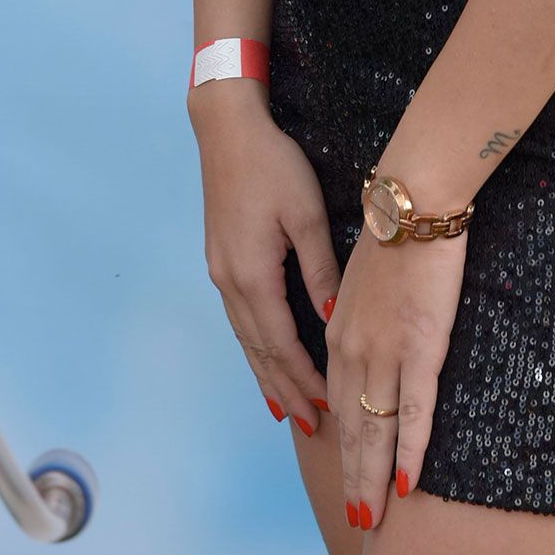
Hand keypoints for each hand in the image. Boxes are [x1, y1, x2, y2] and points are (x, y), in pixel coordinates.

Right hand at [191, 86, 340, 433]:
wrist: (228, 130)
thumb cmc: (273, 165)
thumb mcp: (306, 214)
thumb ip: (320, 270)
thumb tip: (333, 321)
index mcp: (253, 275)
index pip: (281, 344)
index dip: (303, 378)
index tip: (327, 408)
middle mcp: (230, 283)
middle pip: (259, 350)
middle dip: (285, 387)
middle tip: (311, 424)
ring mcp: (221, 272)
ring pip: (246, 337)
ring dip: (267, 372)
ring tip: (288, 406)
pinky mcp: (221, 259)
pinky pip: (240, 318)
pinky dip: (255, 345)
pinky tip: (265, 355)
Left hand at [328, 220, 467, 530]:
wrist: (413, 200)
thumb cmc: (394, 232)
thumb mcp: (363, 280)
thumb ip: (359, 317)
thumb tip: (362, 342)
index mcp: (338, 332)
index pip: (338, 400)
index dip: (343, 441)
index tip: (347, 471)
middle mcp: (353, 349)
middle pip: (352, 427)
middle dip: (354, 475)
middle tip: (358, 517)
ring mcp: (386, 352)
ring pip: (377, 429)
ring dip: (375, 477)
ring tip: (375, 516)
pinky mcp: (420, 347)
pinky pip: (415, 411)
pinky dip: (411, 450)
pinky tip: (409, 482)